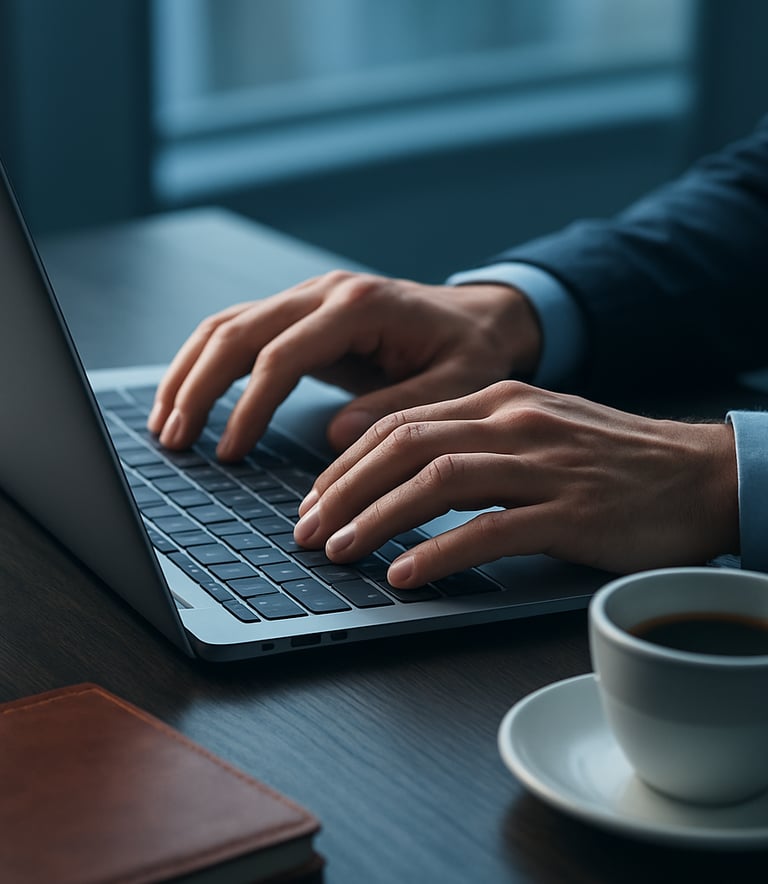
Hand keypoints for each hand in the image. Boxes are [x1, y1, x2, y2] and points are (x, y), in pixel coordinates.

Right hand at [147, 271, 540, 458]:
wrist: (479, 317)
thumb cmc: (471, 351)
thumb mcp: (456, 383)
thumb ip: (400, 407)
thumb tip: (339, 438)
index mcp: (360, 306)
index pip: (282, 355)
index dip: (249, 406)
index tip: (230, 453)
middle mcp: (325, 292)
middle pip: (238, 331)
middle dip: (199, 387)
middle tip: (175, 440)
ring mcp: (310, 297)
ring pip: (228, 324)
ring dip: (190, 372)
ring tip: (166, 424)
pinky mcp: (303, 313)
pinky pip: (241, 330)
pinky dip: (208, 362)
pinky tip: (189, 396)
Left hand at [293, 381, 738, 584]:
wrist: (700, 473)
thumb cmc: (612, 459)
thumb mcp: (538, 429)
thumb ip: (476, 440)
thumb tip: (406, 473)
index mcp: (499, 400)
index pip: (400, 422)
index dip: (346, 462)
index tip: (315, 498)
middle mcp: (514, 423)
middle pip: (404, 446)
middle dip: (342, 489)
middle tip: (306, 529)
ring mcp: (543, 466)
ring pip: (436, 482)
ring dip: (375, 518)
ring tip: (337, 550)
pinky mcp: (571, 512)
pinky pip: (490, 530)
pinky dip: (438, 554)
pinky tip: (405, 575)